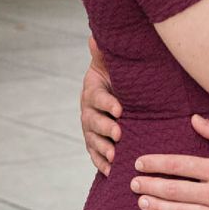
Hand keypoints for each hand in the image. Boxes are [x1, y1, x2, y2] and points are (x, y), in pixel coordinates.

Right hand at [79, 39, 120, 176]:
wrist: (119, 96)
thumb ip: (103, 55)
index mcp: (92, 91)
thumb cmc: (118, 79)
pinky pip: (95, 156)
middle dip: (104, 128)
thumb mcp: (111, 66)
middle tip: (118, 134)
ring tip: (115, 155)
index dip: (107, 104)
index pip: (97, 97)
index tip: (120, 110)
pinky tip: (111, 172)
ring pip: (92, 140)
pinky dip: (101, 164)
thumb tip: (95, 37)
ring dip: (103, 148)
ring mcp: (91, 130)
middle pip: (92, 121)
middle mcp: (88, 111)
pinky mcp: (95, 145)